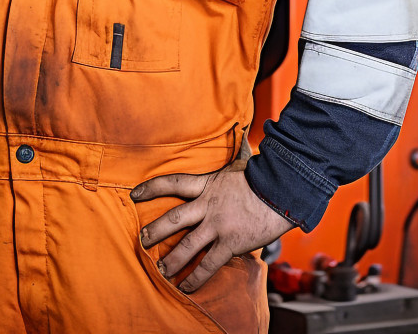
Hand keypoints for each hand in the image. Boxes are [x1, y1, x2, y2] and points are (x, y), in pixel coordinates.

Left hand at [132, 160, 292, 292]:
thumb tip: (239, 129)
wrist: (282, 191)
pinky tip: (185, 288)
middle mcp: (207, 205)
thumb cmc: (262, 176)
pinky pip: (208, 265)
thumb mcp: (241, 164)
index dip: (152, 188)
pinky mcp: (230, 243)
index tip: (135, 194)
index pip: (173, 183)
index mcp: (207, 184)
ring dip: (172, 260)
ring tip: (161, 271)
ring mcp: (217, 225)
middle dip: (155, 231)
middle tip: (142, 240)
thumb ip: (234, 154)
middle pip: (173, 218)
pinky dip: (195, 278)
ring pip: (187, 246)